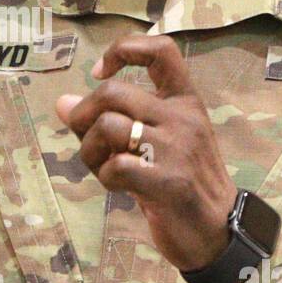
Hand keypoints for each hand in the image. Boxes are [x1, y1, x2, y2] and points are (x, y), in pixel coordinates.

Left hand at [55, 34, 237, 273]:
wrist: (219, 231)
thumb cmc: (182, 182)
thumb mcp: (155, 141)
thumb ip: (115, 119)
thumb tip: (62, 103)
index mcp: (185, 101)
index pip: (159, 50)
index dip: (122, 50)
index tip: (100, 73)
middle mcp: (183, 118)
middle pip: (113, 91)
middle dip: (84, 114)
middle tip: (87, 138)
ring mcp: (177, 149)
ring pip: (108, 126)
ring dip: (90, 150)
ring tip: (102, 167)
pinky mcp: (169, 183)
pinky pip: (116, 166)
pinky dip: (105, 176)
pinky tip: (118, 186)